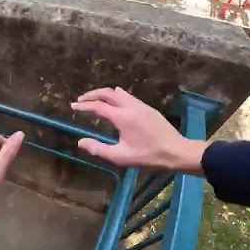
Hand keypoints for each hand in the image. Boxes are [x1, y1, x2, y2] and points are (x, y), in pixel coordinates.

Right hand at [72, 87, 205, 174]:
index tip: (73, 106)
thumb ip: (99, 149)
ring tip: (95, 99)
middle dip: (92, 95)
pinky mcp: (148, 109)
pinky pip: (129, 97)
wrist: (176, 152)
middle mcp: (130, 107)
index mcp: (122, 117)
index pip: (98, 106)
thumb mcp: (121, 156)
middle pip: (107, 93)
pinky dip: (117, 96)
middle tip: (81, 100)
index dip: (84, 106)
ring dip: (105, 94)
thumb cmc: (148, 156)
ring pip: (119, 93)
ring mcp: (141, 106)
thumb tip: (80, 142)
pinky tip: (116, 98)